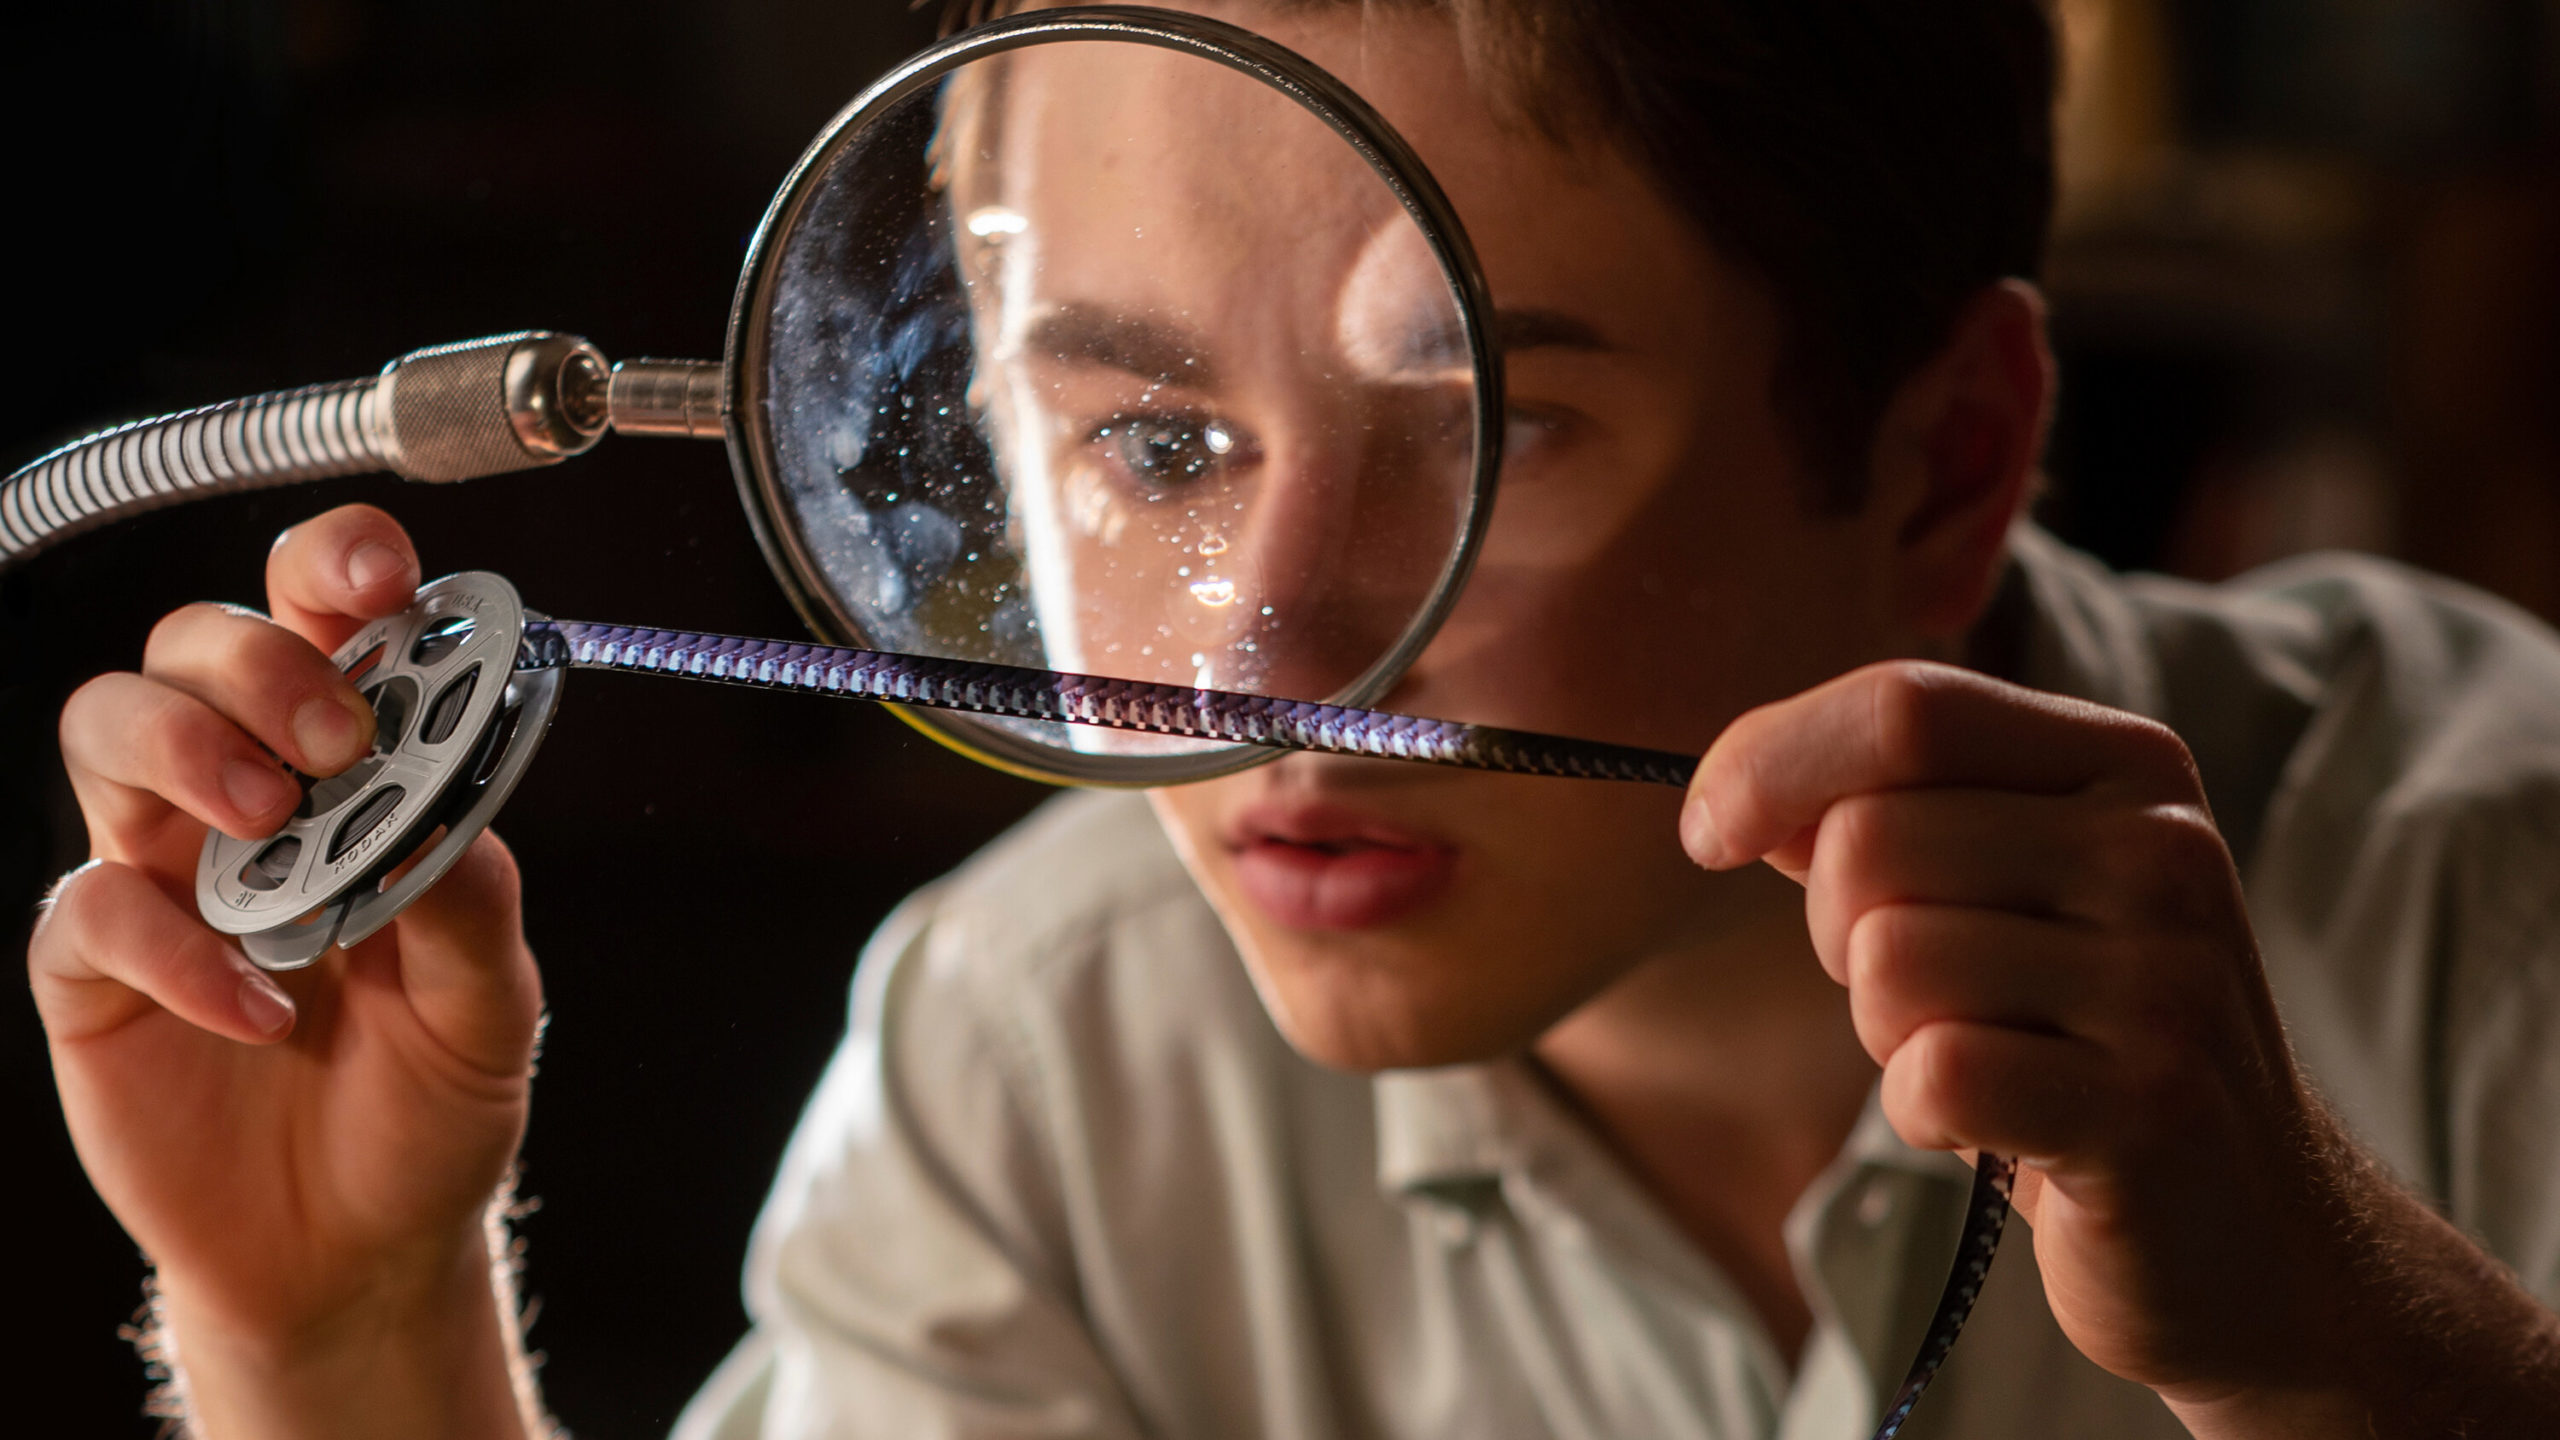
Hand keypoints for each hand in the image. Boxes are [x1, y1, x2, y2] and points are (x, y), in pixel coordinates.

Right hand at [33, 504, 540, 1438]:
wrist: (360, 1249)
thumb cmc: (428, 1101)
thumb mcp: (490, 1002)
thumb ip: (470, 893)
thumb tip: (442, 801)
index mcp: (354, 771)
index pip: (323, 620)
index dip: (336, 565)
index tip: (378, 569)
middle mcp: (245, 795)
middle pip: (196, 642)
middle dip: (260, 662)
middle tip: (335, 738)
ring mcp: (159, 873)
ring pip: (106, 726)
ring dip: (187, 749)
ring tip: (272, 828)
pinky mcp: (93, 972)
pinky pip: (89, 911)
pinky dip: (176, 947)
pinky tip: (262, 1008)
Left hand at [1681, 659, 2559, 1429]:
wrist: (2253, 1223)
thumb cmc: (2082, 1036)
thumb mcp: (2005, 889)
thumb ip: (1884, 814)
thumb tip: (1735, 793)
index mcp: (2128, 768)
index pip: (1906, 705)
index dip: (1771, 759)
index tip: (1709, 831)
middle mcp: (2163, 853)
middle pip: (1867, 840)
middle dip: (1838, 928)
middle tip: (1920, 995)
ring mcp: (2165, 981)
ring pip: (1885, 959)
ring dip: (1886, 1031)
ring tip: (1978, 1056)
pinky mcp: (2145, 1108)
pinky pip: (1931, 1074)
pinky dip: (1922, 1112)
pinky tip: (1992, 1128)